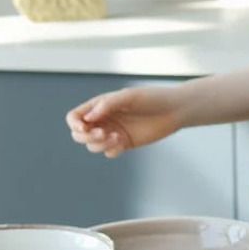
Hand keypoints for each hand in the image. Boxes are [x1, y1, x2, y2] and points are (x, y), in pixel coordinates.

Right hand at [65, 86, 185, 158]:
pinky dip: (111, 150)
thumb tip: (89, 117)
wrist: (174, 110)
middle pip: (79, 134)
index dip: (74, 124)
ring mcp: (113, 132)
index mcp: (100, 105)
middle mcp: (104, 119)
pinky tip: (122, 142)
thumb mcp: (129, 97)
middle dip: (86, 137)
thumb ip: (108, 104)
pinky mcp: (124, 143)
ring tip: (116, 138)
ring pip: (92, 146)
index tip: (85, 128)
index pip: (75, 117)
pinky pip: (109, 152)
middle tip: (103, 133)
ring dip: (99, 145)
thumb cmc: (152, 98)